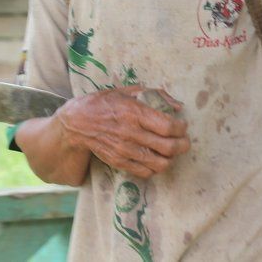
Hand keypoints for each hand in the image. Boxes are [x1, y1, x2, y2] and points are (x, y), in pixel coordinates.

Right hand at [55, 86, 190, 178]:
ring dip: (171, 158)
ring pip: (160, 163)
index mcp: (134, 112)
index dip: (181, 129)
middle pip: (168, 147)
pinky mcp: (119, 162)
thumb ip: (154, 94)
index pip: (168, 126)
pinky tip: (156, 158)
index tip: (182, 126)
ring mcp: (125, 150)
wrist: (77, 123)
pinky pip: (145, 172)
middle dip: (182, 145)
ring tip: (172, 151)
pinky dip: (155, 167)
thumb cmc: (104, 103)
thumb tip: (178, 105)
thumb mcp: (127, 91)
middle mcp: (131, 133)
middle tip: (184, 141)